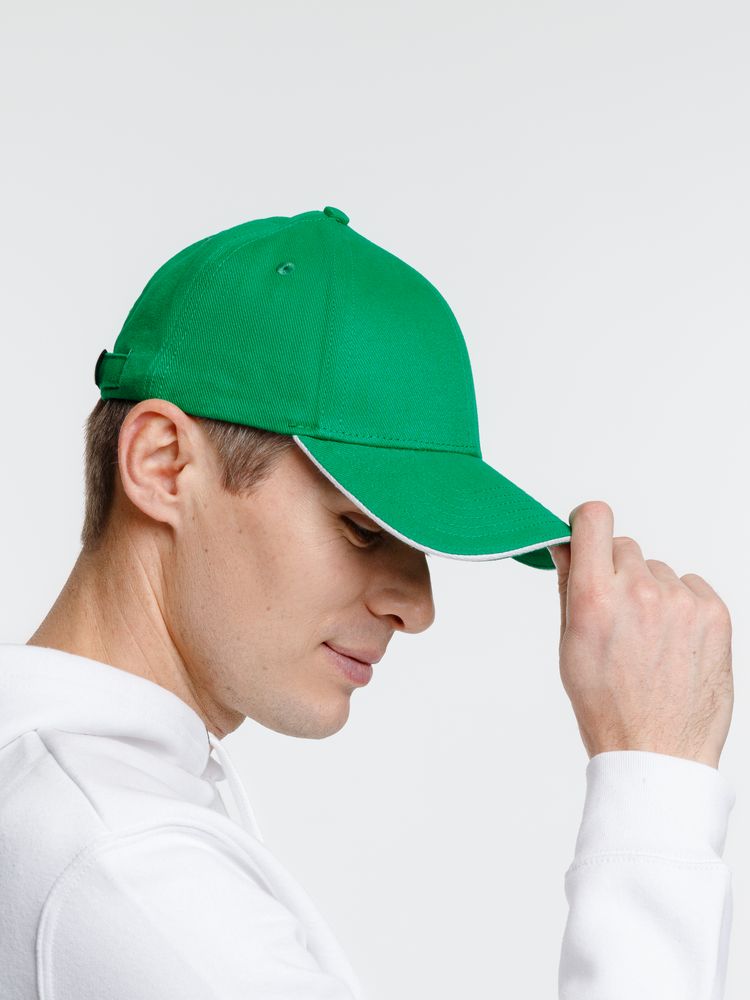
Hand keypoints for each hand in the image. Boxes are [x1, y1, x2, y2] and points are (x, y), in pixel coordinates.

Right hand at [549, 501, 732, 767]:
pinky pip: (691, 586)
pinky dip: (681, 606)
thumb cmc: (608, 706)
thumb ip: (569, 586)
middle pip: (625, 546)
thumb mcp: (570, 645)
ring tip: (649, 640)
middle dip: (618, 572)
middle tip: (618, 614)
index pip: (594, 519)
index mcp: (595, 598)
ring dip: (651, 592)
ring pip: (659, 570)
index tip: (587, 534)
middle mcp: (640, 591)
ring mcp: (680, 601)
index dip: (587, 523)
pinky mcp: (714, 613)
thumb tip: (566, 546)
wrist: (657, 750)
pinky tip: (673, 643)